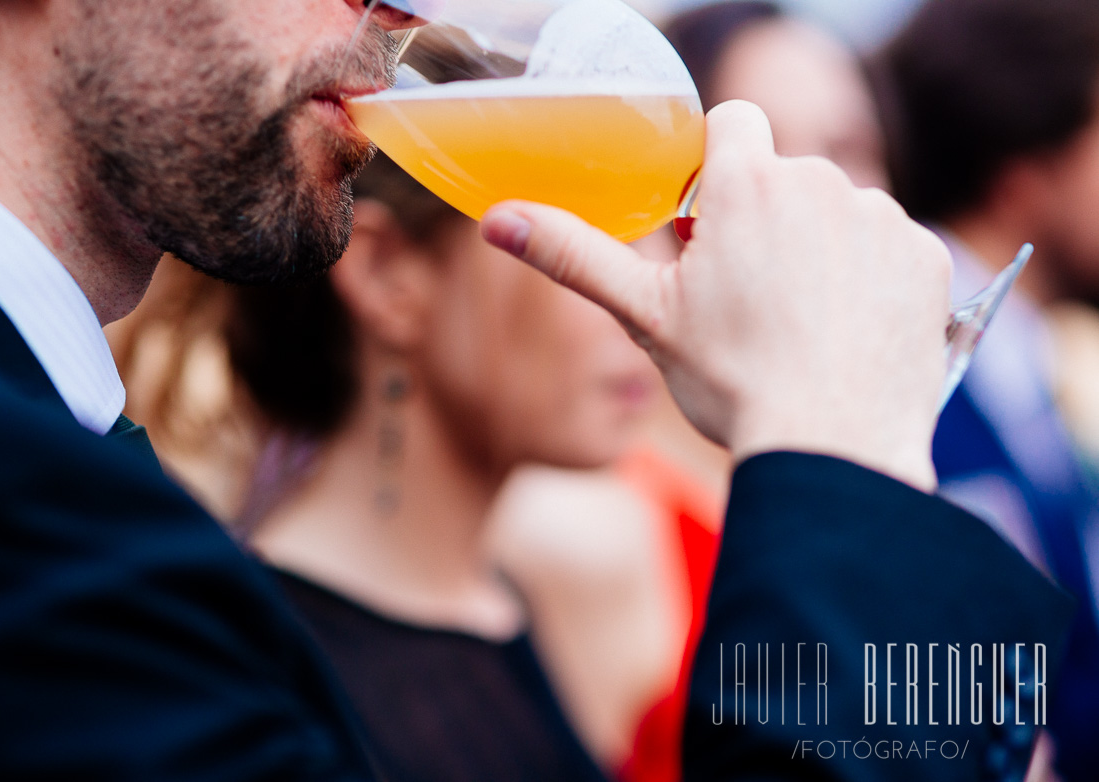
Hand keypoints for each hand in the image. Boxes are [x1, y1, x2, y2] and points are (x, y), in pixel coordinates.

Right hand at [480, 100, 949, 490]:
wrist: (834, 450)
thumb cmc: (733, 382)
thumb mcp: (644, 315)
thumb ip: (573, 255)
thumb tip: (496, 221)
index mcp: (746, 186)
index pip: (732, 122)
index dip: (717, 165)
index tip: (710, 220)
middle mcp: (821, 182)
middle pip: (784, 177)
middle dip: (765, 220)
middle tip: (747, 296)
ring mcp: (881, 218)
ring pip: (838, 213)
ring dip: (820, 248)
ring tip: (801, 323)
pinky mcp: (925, 258)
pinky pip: (888, 248)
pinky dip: (869, 279)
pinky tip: (846, 332)